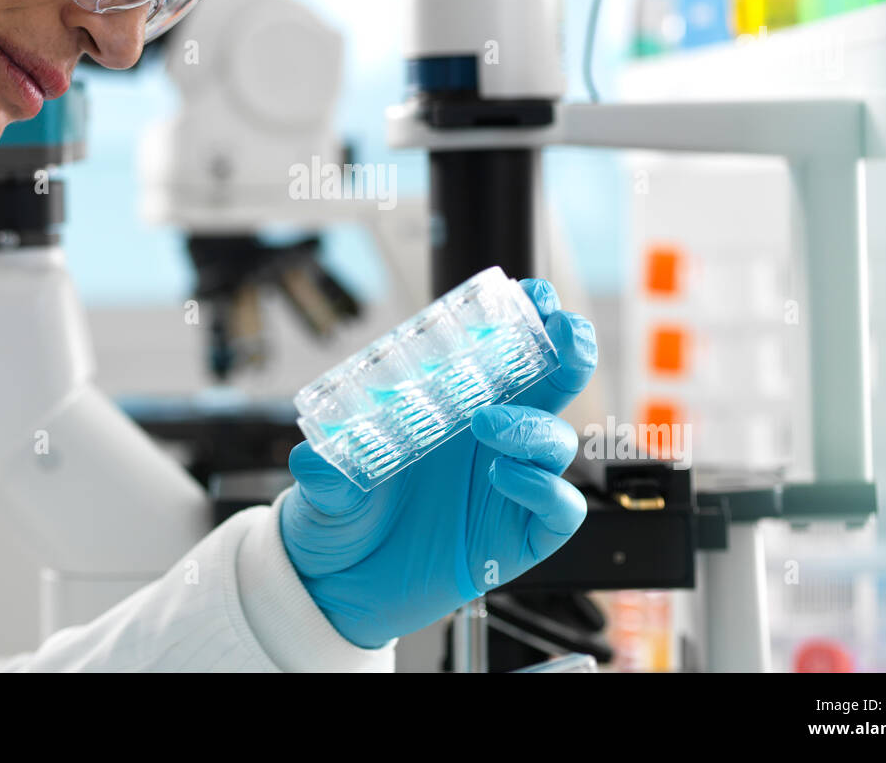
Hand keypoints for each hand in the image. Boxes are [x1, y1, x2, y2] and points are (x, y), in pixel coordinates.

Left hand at [280, 278, 596, 647]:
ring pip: (558, 441)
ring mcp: (510, 487)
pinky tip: (504, 477)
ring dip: (534, 424)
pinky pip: (560, 507)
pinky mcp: (519, 537)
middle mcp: (490, 439)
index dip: (526, 321)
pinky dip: (543, 488)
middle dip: (570, 351)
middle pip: (553, 386)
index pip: (503, 355)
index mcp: (452, 408)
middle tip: (563, 331)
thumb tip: (315, 455)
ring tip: (488, 425)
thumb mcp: (323, 488)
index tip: (531, 295)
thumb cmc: (338, 519)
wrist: (337, 589)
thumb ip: (327, 473)